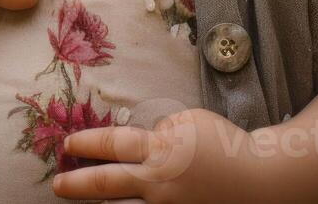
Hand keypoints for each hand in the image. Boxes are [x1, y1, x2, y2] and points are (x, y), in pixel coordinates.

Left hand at [50, 108, 268, 203]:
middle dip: (78, 185)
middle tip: (56, 186)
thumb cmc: (225, 146)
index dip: (87, 143)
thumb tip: (143, 144)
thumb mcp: (189, 123)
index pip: (114, 145)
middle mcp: (160, 184)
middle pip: (108, 184)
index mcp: (161, 152)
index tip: (67, 144)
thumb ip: (161, 133)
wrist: (261, 179)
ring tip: (78, 202)